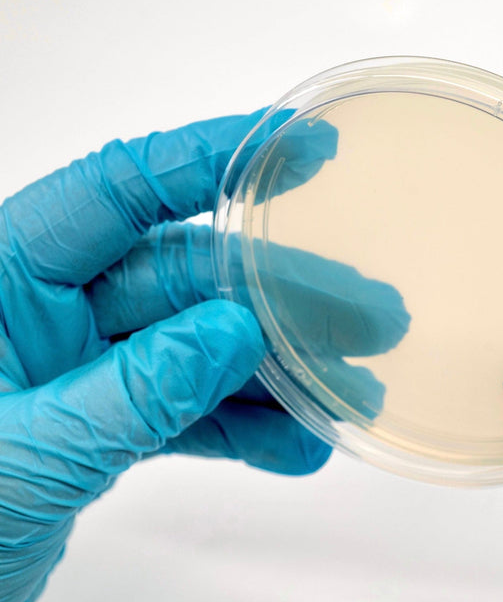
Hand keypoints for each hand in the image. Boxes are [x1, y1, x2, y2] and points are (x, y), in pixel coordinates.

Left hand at [0, 111, 407, 601]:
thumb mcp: (29, 456)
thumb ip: (133, 391)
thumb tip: (234, 331)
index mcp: (2, 284)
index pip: (114, 191)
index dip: (205, 159)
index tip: (293, 146)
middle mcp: (45, 315)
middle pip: (185, 278)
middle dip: (281, 296)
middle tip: (367, 313)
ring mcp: (81, 370)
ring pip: (199, 347)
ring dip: (276, 372)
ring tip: (350, 391)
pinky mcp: (103, 426)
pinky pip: (188, 410)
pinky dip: (243, 428)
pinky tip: (296, 445)